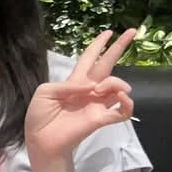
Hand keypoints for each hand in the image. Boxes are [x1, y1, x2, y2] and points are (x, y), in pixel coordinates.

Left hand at [25, 29, 136, 163]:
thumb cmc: (39, 116)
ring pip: (118, 86)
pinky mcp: (101, 119)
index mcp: (74, 82)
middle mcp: (89, 90)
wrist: (40, 140)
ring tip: (100, 88)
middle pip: (108, 65)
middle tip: (132, 31)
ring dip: (115, 82)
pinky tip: (122, 97)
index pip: (89, 59)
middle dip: (119, 47)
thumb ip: (66, 84)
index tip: (108, 32)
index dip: (98, 45)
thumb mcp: (44, 92)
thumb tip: (91, 85)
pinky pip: (123, 110)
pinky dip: (127, 103)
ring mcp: (97, 104)